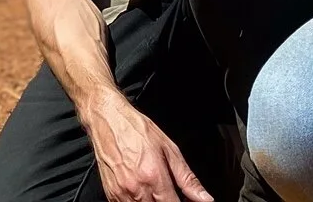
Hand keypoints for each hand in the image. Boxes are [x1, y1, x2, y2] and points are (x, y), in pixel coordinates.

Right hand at [86, 94, 212, 201]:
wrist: (106, 118)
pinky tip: (144, 191)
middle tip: (171, 192)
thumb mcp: (169, 149)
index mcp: (154, 177)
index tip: (185, 200)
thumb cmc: (135, 129)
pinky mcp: (111, 194)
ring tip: (157, 191)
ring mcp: (121, 193)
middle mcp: (136, 189)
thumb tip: (205, 198)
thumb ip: (188, 179)